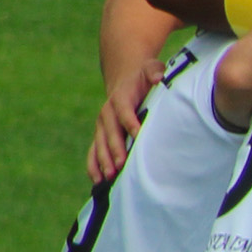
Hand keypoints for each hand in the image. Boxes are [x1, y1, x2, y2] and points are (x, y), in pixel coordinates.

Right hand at [87, 55, 162, 181]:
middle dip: (115, 149)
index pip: (124, 111)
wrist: (126, 83)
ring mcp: (101, 126)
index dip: (130, 122)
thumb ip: (154, 71)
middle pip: (110, 132)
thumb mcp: (150, 69)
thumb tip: (158, 78)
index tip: (138, 135)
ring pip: (99, 145)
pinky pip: (93, 152)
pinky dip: (94, 166)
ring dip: (103, 161)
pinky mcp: (99, 137)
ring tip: (110, 177)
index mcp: (120, 98)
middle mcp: (107, 113)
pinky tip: (98, 181)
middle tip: (121, 165)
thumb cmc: (144, 80)